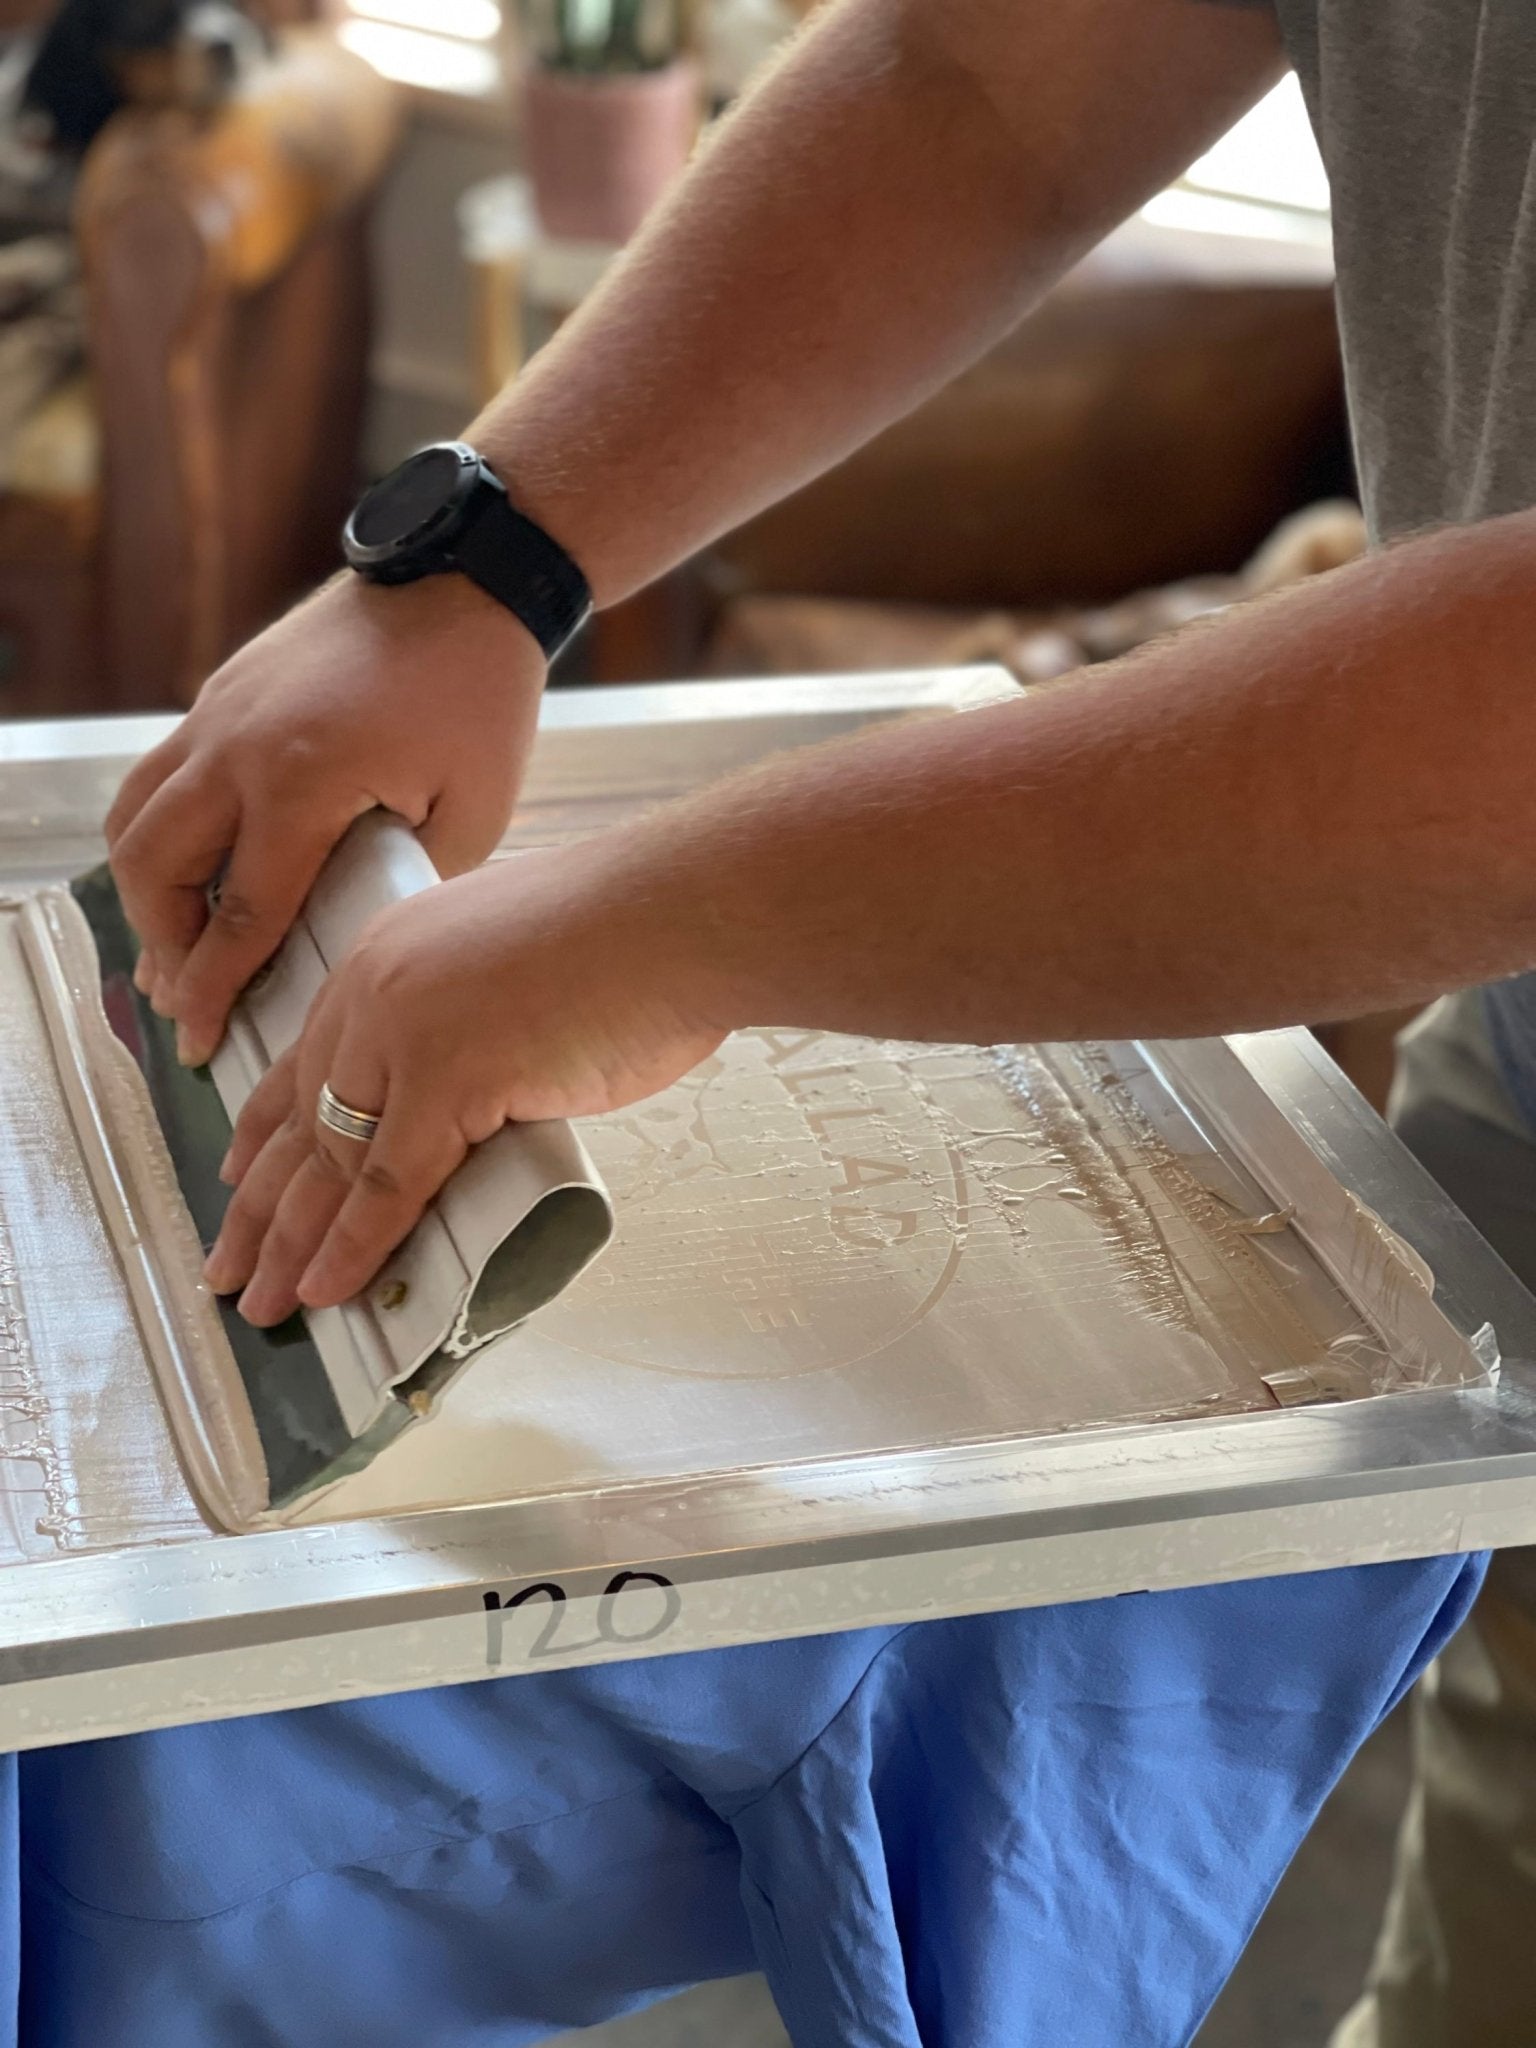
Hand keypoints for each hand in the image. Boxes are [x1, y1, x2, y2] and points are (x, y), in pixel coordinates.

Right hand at [105, 572, 546, 1066]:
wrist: (465, 581)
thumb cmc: (479, 694)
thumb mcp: (472, 813)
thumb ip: (403, 881)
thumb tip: (354, 933)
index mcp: (302, 783)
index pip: (241, 914)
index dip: (215, 988)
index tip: (202, 1039)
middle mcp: (238, 748)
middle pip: (154, 870)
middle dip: (162, 946)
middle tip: (186, 995)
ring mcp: (218, 713)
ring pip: (135, 817)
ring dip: (145, 889)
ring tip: (176, 941)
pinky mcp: (220, 693)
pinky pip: (160, 775)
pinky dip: (159, 831)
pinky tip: (193, 865)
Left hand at [203, 838, 727, 1325]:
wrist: (681, 917)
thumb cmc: (636, 939)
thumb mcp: (517, 969)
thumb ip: (474, 1030)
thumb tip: (476, 1098)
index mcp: (391, 953)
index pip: (306, 1056)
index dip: (265, 1128)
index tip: (235, 1176)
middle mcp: (377, 987)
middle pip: (300, 1116)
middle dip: (259, 1203)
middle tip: (228, 1264)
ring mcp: (404, 1031)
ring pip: (330, 1159)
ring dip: (292, 1243)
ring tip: (262, 1300)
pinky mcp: (444, 1079)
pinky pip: (386, 1185)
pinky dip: (353, 1246)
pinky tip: (325, 1288)